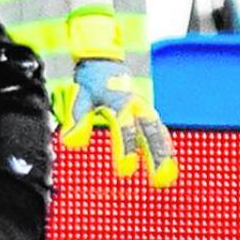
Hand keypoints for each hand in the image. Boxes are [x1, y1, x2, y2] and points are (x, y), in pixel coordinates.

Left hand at [62, 58, 178, 188]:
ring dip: (164, 153)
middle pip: (150, 133)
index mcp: (121, 102)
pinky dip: (164, 143)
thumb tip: (70, 142)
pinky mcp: (146, 110)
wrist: (104, 61)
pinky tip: (169, 158)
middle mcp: (137, 105)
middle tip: (158, 178)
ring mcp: (144, 107)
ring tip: (168, 174)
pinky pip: (159, 129)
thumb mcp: (80, 97)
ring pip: (158, 132)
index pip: (125, 129)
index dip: (126, 149)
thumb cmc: (92, 81)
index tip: (125, 169)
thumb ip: (77, 119)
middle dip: (156, 156)